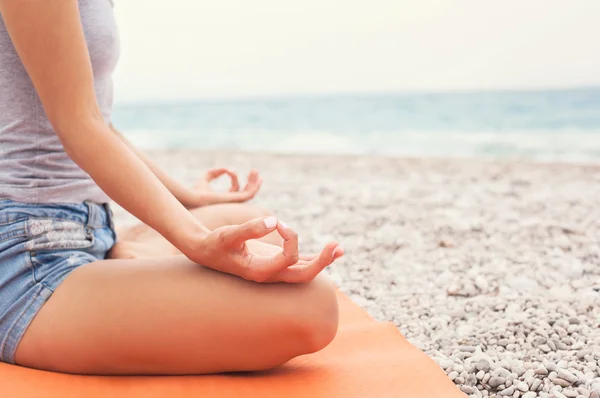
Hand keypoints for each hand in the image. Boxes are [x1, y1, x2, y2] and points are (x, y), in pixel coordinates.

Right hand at [181, 217, 343, 282]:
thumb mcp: (229, 234)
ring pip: (304, 271)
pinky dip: (315, 258)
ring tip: (340, 248)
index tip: (278, 221)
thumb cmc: (215, 243)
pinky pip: (299, 263)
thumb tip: (273, 221)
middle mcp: (270, 275)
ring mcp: (274, 270)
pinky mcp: (275, 262)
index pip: (288, 258)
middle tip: (337, 246)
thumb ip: (250, 228)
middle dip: (322, 261)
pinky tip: (332, 251)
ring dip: (322, 260)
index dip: (290, 237)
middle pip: (304, 275)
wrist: (206, 250)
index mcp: (259, 271)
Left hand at [186, 168, 261, 206]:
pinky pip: (248, 194)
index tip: (228, 169)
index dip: (234, 177)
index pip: (235, 188)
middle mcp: (231, 202)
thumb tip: (225, 169)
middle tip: (254, 171)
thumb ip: (214, 173)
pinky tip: (250, 174)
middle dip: (251, 182)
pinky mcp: (235, 201)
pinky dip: (251, 184)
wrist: (194, 197)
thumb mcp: (205, 178)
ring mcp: (234, 202)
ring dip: (254, 183)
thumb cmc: (196, 191)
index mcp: (224, 198)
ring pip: (250, 194)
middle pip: (246, 193)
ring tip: (255, 171)